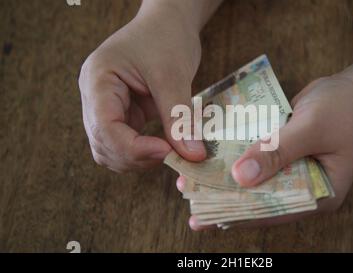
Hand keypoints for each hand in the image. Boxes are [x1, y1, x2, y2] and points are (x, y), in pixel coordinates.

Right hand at [79, 2, 206, 172]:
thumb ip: (179, 119)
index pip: (104, 128)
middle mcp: (95, 97)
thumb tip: (192, 156)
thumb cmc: (166, 37)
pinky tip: (166, 146)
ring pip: (111, 150)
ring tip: (170, 150)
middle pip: (104, 144)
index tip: (166, 151)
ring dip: (139, 159)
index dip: (133, 148)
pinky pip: (127, 143)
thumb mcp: (173, 76)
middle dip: (137, 156)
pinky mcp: (124, 113)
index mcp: (98, 80)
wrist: (168, 23)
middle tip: (173, 155)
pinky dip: (144, 152)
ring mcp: (107, 107)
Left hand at [178, 74, 352, 229]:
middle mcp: (305, 188)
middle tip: (191, 198)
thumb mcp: (310, 129)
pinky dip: (240, 160)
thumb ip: (277, 153)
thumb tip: (241, 177)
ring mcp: (296, 172)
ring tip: (194, 182)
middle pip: (262, 199)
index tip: (206, 215)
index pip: (274, 211)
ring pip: (258, 181)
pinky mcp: (287, 156)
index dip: (239, 214)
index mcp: (320, 194)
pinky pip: (260, 162)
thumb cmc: (344, 108)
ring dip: (229, 180)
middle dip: (228, 199)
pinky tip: (215, 160)